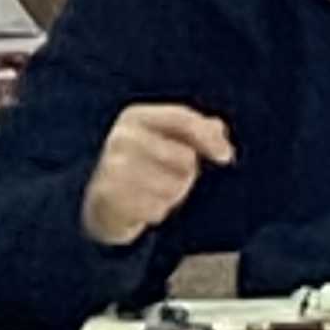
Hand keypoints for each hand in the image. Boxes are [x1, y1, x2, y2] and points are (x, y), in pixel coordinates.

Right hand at [81, 103, 234, 249]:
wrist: (103, 201)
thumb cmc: (144, 167)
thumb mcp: (167, 142)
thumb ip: (196, 131)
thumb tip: (218, 127)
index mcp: (135, 117)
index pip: (181, 118)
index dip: (208, 136)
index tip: (226, 156)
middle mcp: (121, 136)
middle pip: (184, 156)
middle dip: (186, 172)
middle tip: (170, 177)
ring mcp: (113, 165)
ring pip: (172, 185)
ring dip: (172, 195)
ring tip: (155, 192)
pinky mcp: (109, 195)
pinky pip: (156, 209)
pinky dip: (156, 212)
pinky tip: (143, 206)